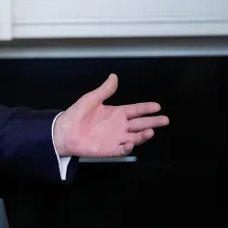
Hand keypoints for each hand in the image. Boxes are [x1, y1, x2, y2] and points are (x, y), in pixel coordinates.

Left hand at [53, 73, 168, 158]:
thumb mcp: (90, 100)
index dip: (146, 108)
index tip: (157, 106)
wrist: (63, 132)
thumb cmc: (75, 115)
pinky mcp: (109, 149)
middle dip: (153, 122)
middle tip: (164, 120)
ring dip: (143, 135)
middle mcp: (119, 126)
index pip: (135, 110)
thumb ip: (104, 90)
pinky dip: (127, 148)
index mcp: (116, 113)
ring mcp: (115, 138)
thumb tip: (113, 76)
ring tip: (150, 131)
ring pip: (134, 137)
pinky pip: (122, 150)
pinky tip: (130, 143)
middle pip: (140, 124)